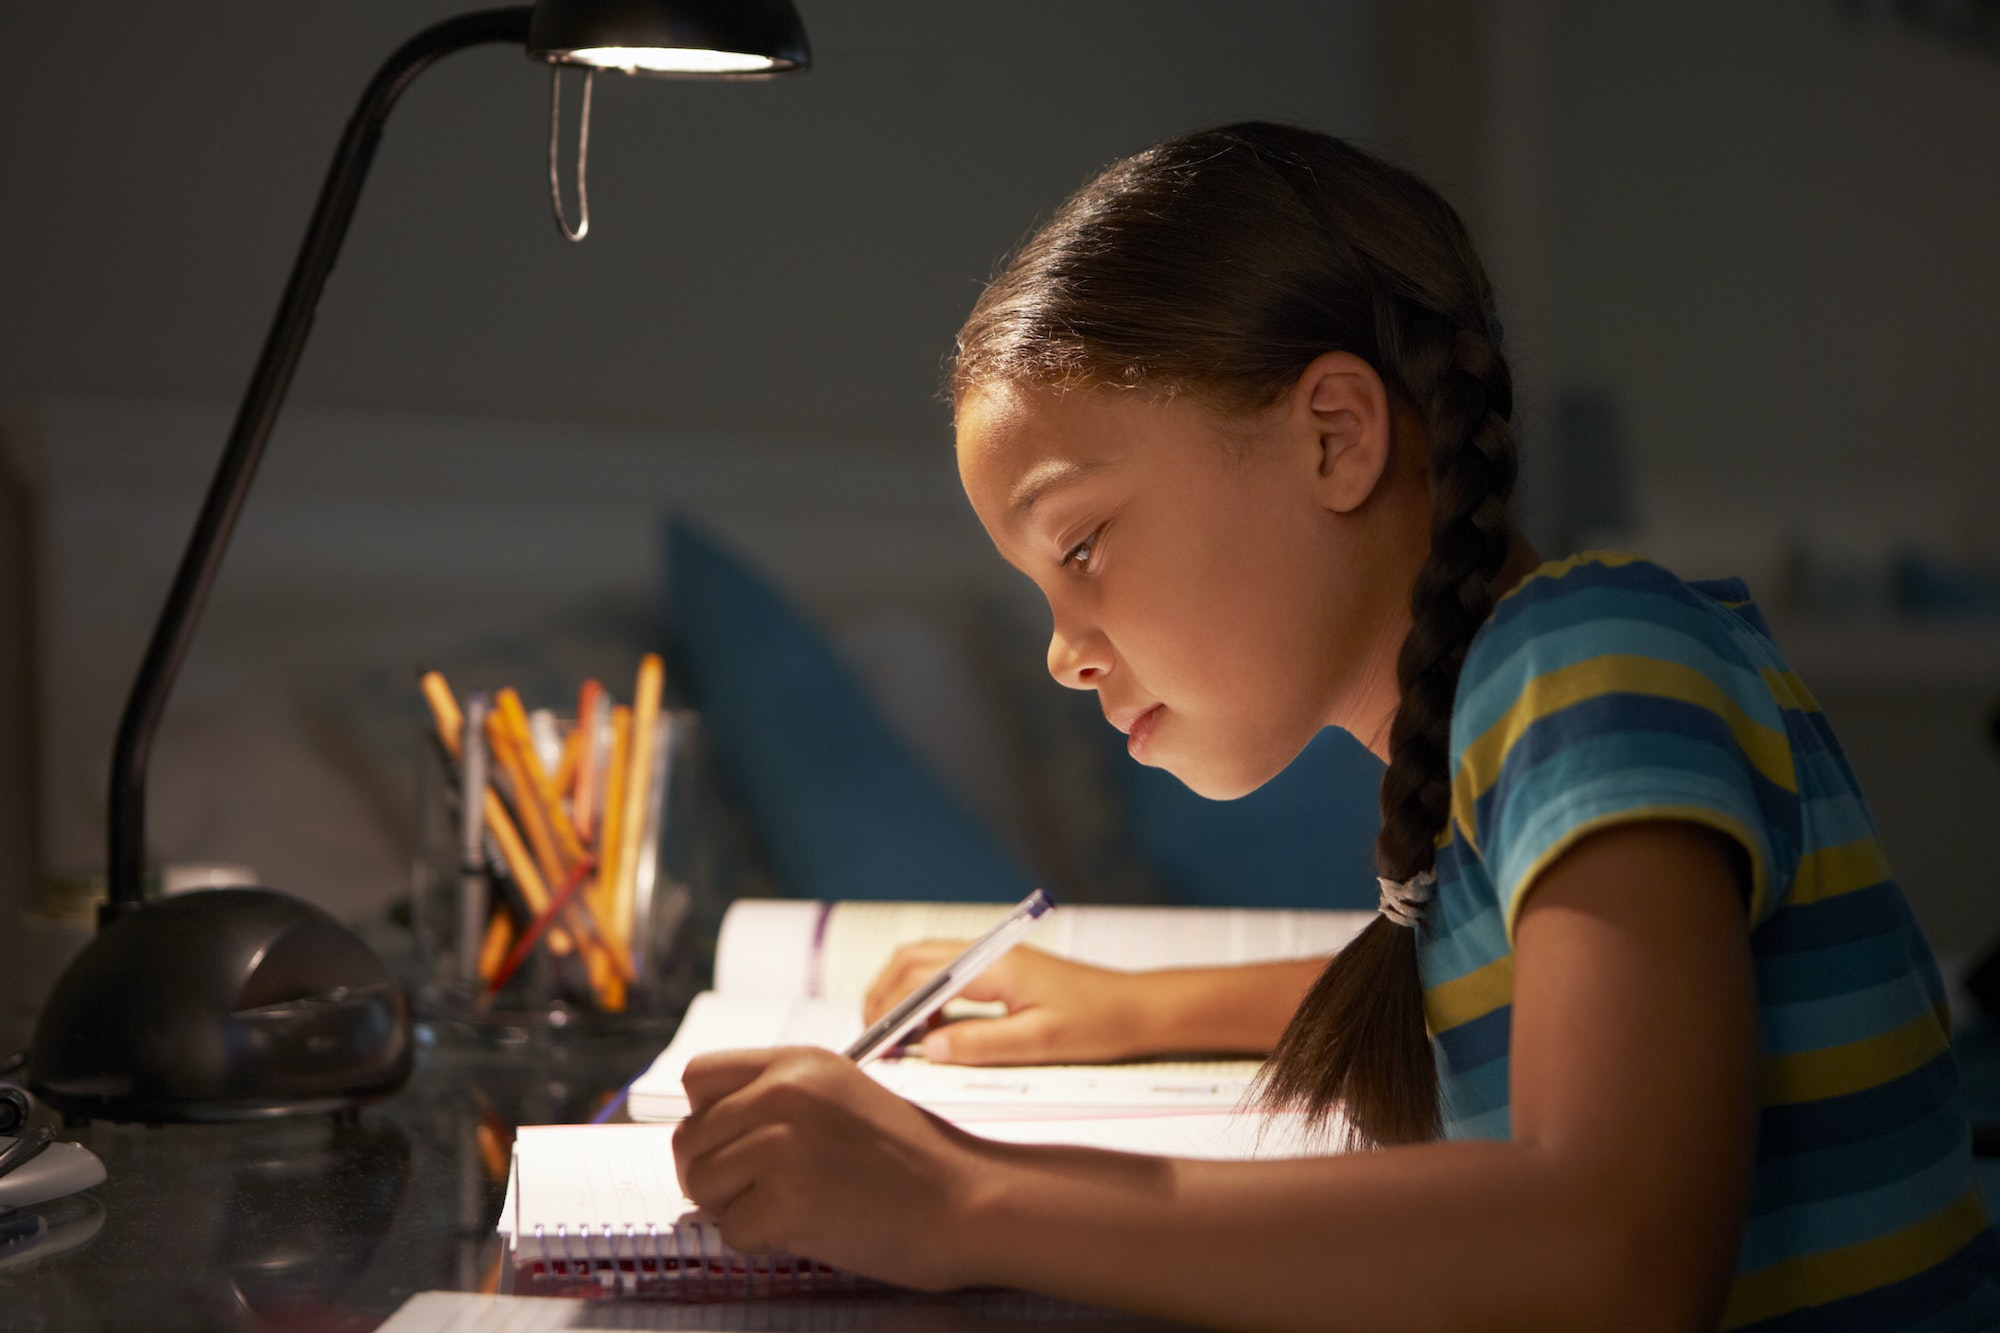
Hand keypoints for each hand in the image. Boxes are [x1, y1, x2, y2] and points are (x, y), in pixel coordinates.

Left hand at [672, 1046, 986, 1290]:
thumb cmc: (915, 1160)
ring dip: (734, 1208)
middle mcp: (784, 1094)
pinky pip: (730, 1232)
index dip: (707, 1117)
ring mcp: (783, 1148)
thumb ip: (778, 1098)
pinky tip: (808, 1228)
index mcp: (797, 1062)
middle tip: (763, 1190)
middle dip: (716, 1172)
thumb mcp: (843, 1094)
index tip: (730, 1142)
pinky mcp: (786, 1203)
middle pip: (689, 1138)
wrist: (968, 1201)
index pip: (698, 1077)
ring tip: (793, 1205)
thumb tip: (710, 1130)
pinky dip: (761, 1242)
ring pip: (700, 1186)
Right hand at [863, 942, 1152, 1064]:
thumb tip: (928, 1049)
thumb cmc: (1097, 1024)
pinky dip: (924, 997)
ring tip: (894, 1038)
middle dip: (882, 995)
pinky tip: (930, 1032)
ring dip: (901, 994)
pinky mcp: (1000, 969)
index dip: (889, 1009)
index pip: (921, 977)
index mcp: (996, 966)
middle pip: (912, 959)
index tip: (873, 1042)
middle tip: (871, 1039)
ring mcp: (994, 957)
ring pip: (926, 962)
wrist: (1137, 1008)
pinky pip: (947, 974)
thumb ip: (980, 1045)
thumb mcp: (1039, 1044)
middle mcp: (989, 953)